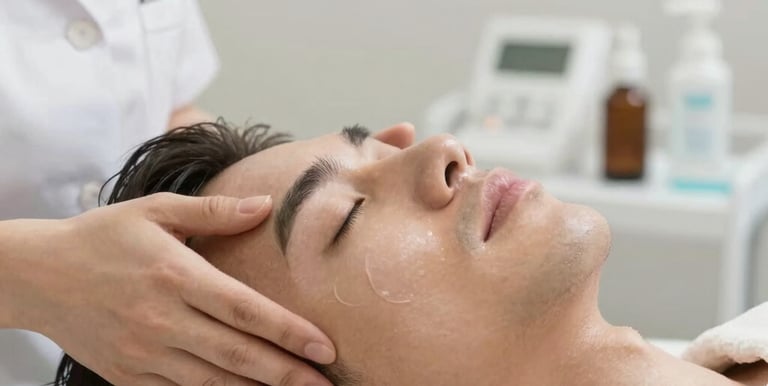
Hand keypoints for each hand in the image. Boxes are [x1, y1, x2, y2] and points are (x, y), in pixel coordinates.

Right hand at [2, 193, 334, 385]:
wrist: (36, 275)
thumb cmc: (102, 236)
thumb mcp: (154, 210)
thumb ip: (213, 212)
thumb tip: (265, 204)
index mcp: (175, 275)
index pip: (245, 309)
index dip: (289, 332)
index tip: (325, 348)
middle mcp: (162, 320)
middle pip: (237, 354)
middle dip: (287, 374)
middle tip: (326, 384)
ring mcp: (144, 354)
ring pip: (213, 382)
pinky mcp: (128, 375)